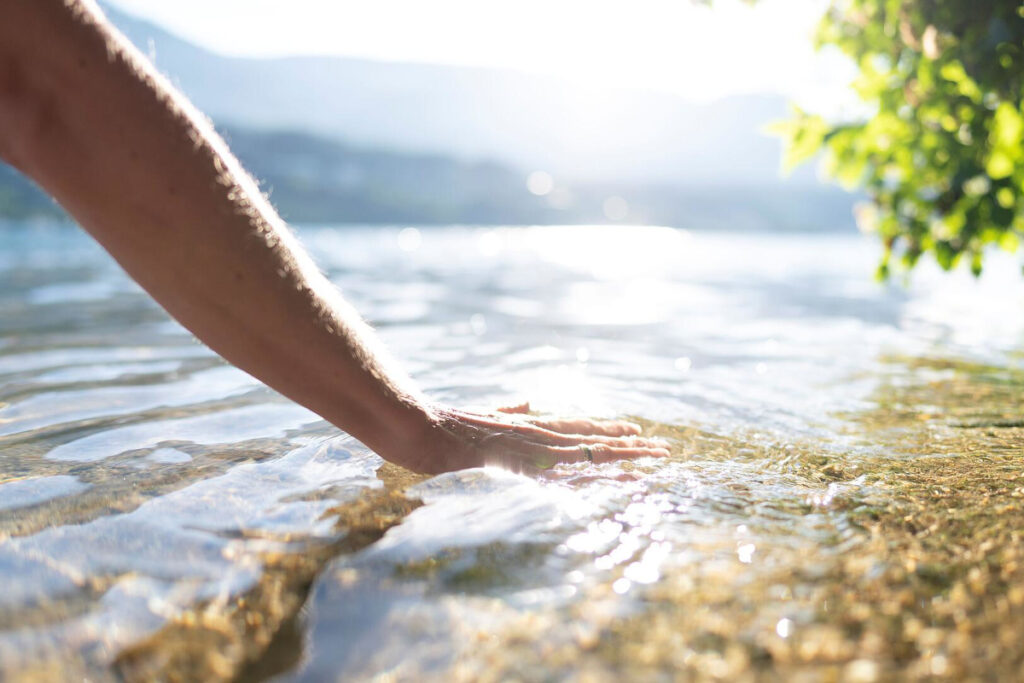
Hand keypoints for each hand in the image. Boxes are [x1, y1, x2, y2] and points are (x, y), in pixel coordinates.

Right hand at [395, 402, 670, 474]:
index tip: (635, 430)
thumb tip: (525, 402)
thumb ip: (508, 410)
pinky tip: (609, 477)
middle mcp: (535, 433)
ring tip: (651, 457)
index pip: (578, 425)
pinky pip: (562, 471)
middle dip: (628, 443)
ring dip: (621, 455)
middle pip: (591, 437)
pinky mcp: (519, 461)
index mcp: (529, 424)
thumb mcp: (484, 415)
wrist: (422, 429)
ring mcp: (528, 447)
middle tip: (663, 447)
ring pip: (586, 451)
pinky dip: (588, 473)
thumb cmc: (447, 426)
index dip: (608, 428)